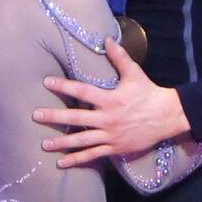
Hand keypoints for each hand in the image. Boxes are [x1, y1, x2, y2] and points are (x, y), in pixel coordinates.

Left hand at [32, 36, 190, 165]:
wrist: (167, 117)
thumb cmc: (148, 93)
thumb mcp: (134, 74)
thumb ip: (119, 57)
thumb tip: (107, 38)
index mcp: (110, 99)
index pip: (82, 91)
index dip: (64, 86)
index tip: (46, 82)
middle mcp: (107, 119)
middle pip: (76, 118)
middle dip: (54, 117)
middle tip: (35, 116)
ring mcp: (110, 135)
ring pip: (82, 140)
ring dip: (61, 143)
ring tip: (43, 144)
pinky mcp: (114, 148)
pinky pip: (93, 155)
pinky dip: (77, 160)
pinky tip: (62, 163)